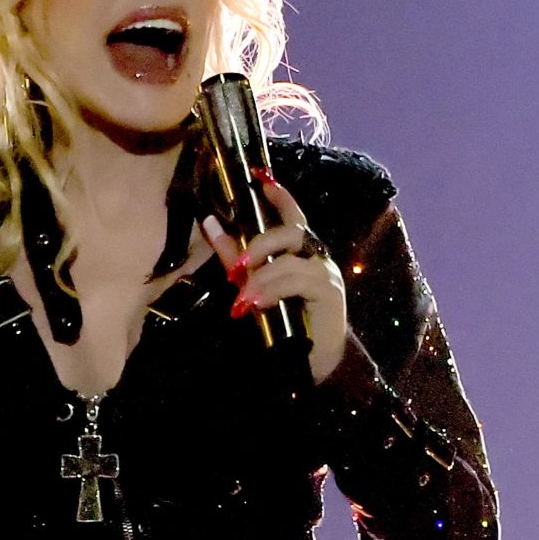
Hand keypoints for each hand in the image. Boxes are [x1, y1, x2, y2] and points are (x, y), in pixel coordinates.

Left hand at [200, 176, 348, 384]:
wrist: (307, 363)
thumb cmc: (281, 323)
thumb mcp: (251, 282)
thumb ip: (233, 255)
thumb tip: (209, 222)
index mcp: (300, 252)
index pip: (292, 215)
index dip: (280, 194)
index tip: (260, 175)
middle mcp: (316, 257)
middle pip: (292, 231)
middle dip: (260, 243)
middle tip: (235, 264)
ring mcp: (325, 274)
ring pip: (290, 260)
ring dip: (261, 277)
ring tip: (242, 298)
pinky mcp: (328, 293)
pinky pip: (296, 281)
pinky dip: (272, 290)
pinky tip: (257, 304)